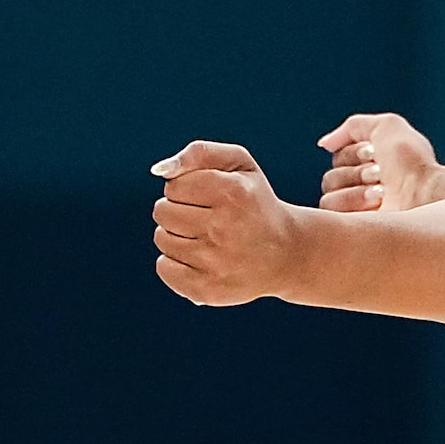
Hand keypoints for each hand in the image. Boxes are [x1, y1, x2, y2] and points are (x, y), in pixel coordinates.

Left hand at [151, 142, 305, 305]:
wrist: (286, 253)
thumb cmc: (254, 202)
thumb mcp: (238, 164)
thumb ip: (198, 153)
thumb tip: (158, 170)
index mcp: (233, 193)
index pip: (174, 186)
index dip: (186, 188)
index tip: (208, 195)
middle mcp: (224, 228)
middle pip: (163, 211)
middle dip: (178, 210)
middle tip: (206, 217)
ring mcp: (216, 263)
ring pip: (161, 238)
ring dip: (176, 235)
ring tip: (206, 237)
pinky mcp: (208, 290)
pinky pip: (163, 268)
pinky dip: (174, 262)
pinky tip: (199, 259)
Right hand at [316, 113, 444, 211]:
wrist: (425, 195)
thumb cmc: (412, 162)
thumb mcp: (388, 126)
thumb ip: (352, 127)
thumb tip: (324, 145)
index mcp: (371, 167)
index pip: (339, 155)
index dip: (355, 153)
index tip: (375, 154)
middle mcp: (364, 189)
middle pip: (331, 173)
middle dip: (356, 171)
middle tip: (380, 174)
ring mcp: (359, 210)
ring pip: (329, 190)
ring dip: (355, 186)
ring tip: (382, 192)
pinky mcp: (354, 227)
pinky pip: (329, 209)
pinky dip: (352, 201)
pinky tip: (377, 204)